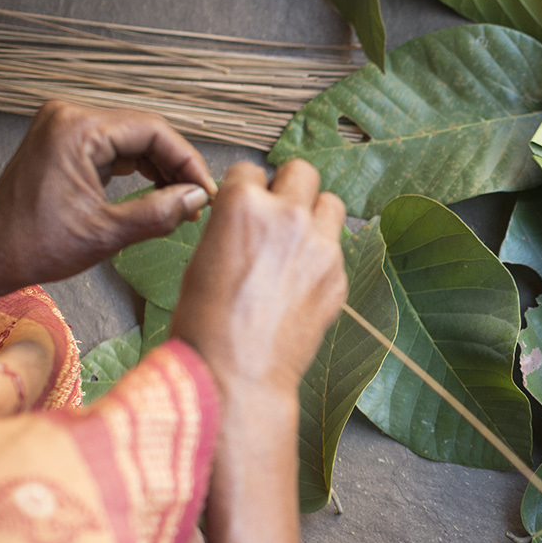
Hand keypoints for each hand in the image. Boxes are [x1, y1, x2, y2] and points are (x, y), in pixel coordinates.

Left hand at [0, 101, 216, 295]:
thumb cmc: (36, 245)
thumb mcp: (108, 233)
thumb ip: (160, 212)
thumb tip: (198, 198)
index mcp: (77, 129)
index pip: (154, 131)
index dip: (188, 162)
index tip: (207, 193)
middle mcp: (69, 117)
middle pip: (145, 131)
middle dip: (176, 166)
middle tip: (198, 201)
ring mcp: (64, 127)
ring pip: (133, 139)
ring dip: (161, 167)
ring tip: (181, 201)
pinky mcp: (64, 143)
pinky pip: (115, 147)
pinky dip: (139, 168)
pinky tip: (157, 192)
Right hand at [172, 160, 345, 396]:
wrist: (238, 372)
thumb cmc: (207, 322)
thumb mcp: (203, 257)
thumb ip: (233, 226)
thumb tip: (249, 221)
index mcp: (243, 205)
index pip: (251, 170)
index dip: (247, 189)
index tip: (247, 204)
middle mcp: (287, 217)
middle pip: (302, 173)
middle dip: (289, 188)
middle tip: (279, 211)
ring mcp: (320, 246)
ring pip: (331, 204)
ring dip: (315, 215)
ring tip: (298, 241)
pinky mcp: (339, 277)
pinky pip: (337, 250)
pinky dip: (323, 258)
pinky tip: (302, 282)